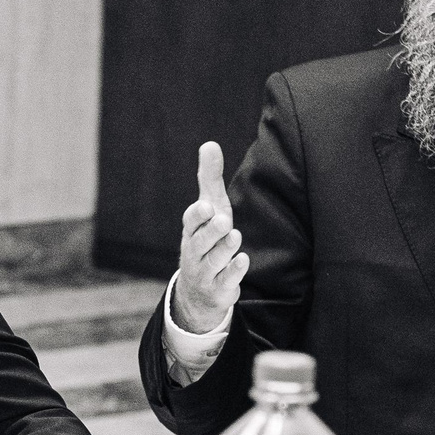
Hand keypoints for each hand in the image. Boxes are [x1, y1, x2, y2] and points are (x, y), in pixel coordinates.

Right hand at [173, 141, 245, 336]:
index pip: (191, 221)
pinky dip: (232, 272)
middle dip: (210, 231)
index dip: (197, 215)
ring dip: (223, 249)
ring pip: (212, 261)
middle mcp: (195, 251)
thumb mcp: (210, 209)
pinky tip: (243, 260)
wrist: (199, 289)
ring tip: (234, 236)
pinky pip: (224, 282)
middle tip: (223, 220)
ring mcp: (205, 272)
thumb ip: (209, 179)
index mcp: (192, 230)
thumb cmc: (208, 238)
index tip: (207, 206)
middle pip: (200, 241)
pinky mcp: (218, 289)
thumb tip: (210, 145)